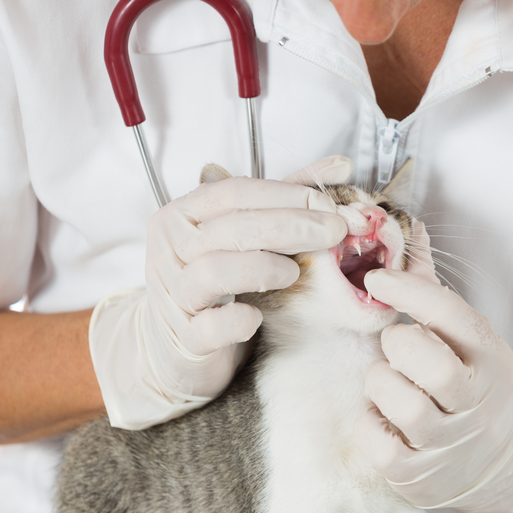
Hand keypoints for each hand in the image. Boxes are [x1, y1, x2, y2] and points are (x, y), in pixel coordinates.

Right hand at [89, 156, 351, 429]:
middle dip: (290, 226)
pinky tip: (257, 317)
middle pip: (231, 228)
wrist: (179, 345)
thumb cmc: (220, 280)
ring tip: (294, 273)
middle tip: (334, 232)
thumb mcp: (249, 232)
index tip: (326, 203)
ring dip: (263, 268)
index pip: (233, 192)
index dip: (284, 195)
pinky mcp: (184, 339)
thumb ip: (291, 197)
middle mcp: (171, 249)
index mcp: (184, 215)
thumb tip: (341, 167)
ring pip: (214, 271)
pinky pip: (208, 327)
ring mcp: (174, 295)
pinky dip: (235, 321)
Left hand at [355, 269, 512, 512]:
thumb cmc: (471, 384)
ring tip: (390, 382)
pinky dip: (369, 424)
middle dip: (398, 343)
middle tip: (394, 345)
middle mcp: (475, 402)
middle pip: (429, 362)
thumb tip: (413, 230)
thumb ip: (433, 289)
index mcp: (491, 359)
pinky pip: (379, 444)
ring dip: (382, 383)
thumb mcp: (468, 338)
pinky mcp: (419, 476)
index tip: (377, 280)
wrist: (498, 462)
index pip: (450, 314)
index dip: (408, 290)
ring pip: (402, 402)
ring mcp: (448, 442)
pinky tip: (381, 416)